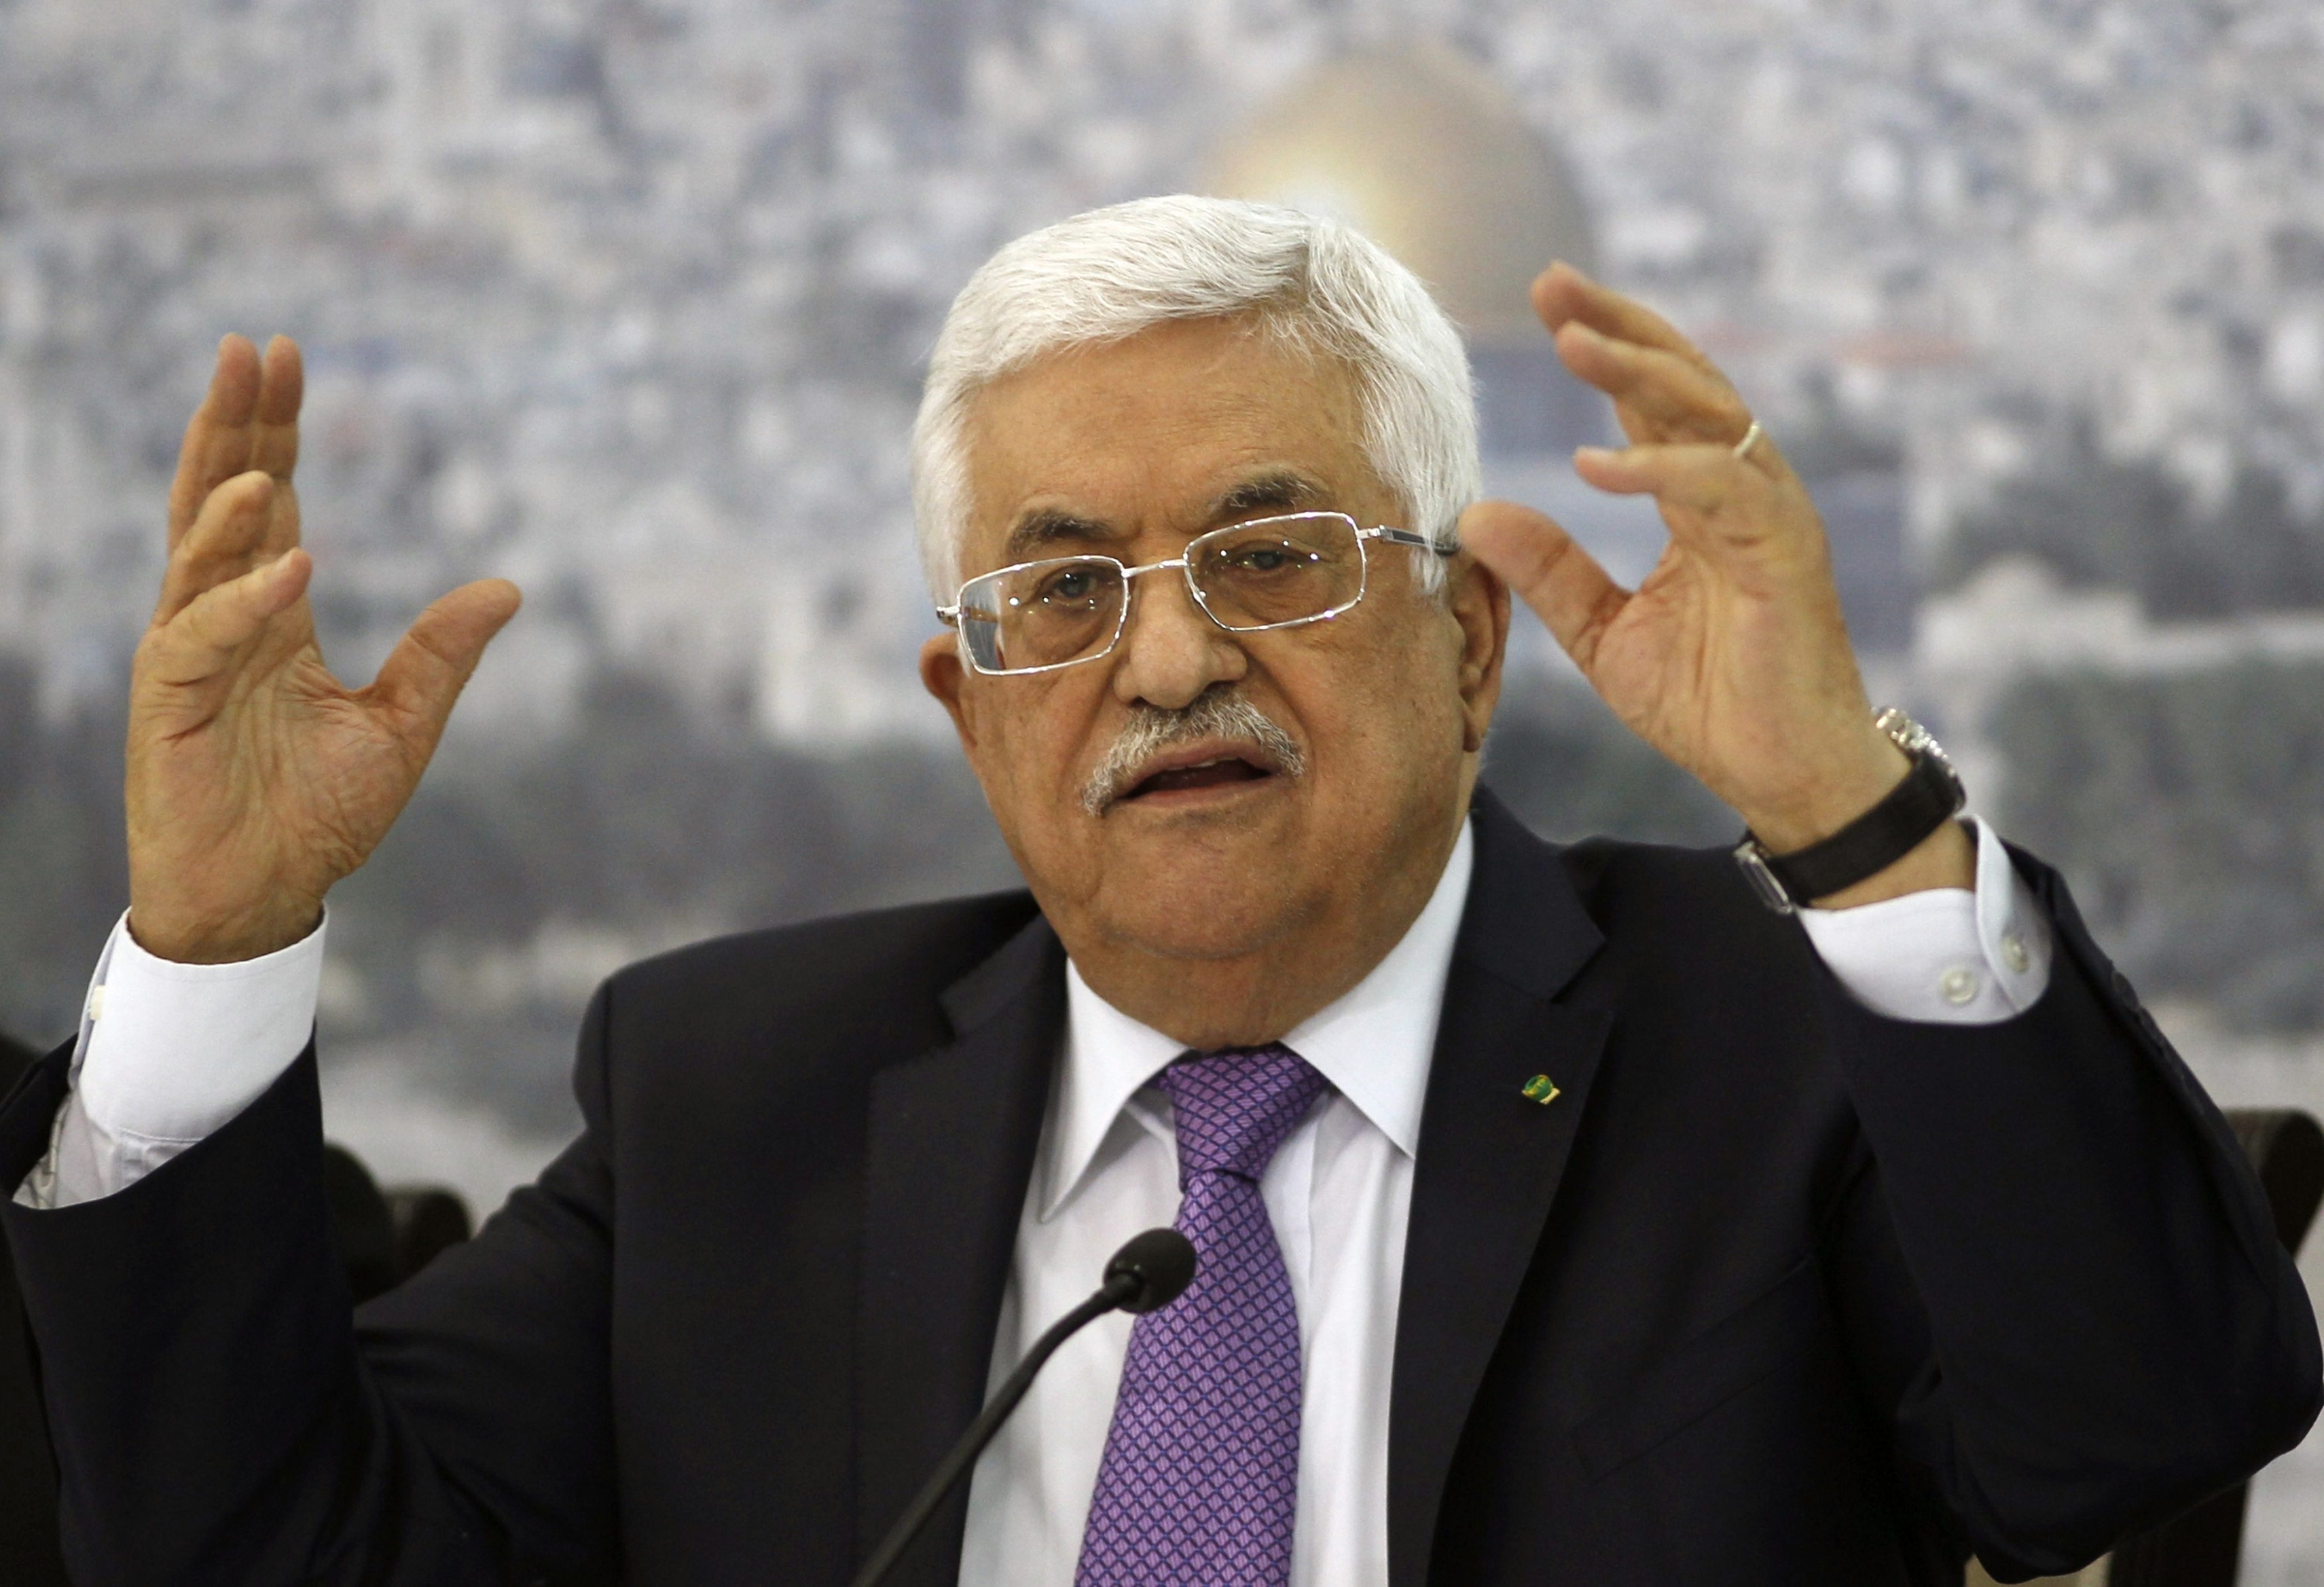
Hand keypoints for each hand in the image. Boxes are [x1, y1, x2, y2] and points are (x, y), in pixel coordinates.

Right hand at [125, 335, 520, 962]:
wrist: (266, 897)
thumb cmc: (317, 818)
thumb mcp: (403, 725)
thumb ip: (443, 655)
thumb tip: (508, 588)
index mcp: (271, 615)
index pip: (272, 500)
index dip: (277, 430)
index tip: (286, 356)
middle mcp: (222, 620)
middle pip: (221, 500)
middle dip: (235, 426)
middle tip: (250, 349)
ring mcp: (188, 658)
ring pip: (196, 555)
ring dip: (229, 500)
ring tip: (265, 452)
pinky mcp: (170, 704)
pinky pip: (202, 639)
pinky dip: (246, 600)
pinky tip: (291, 563)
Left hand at [1461, 265, 1970, 904]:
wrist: (1783, 773)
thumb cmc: (1710, 702)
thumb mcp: (1601, 631)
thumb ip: (1548, 569)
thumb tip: (1474, 511)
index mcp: (1700, 498)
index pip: (1651, 397)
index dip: (1604, 342)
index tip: (1543, 299)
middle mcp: (1741, 489)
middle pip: (1685, 378)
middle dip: (1619, 326)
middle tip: (1551, 285)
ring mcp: (1770, 515)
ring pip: (1708, 415)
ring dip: (1638, 373)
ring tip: (1570, 342)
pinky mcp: (1786, 554)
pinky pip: (1721, 489)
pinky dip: (1660, 469)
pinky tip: (1596, 463)